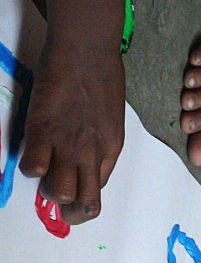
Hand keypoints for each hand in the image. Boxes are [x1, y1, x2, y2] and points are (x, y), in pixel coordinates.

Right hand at [18, 36, 124, 224]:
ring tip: (44, 170)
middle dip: (69, 211)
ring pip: (59, 194)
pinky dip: (29, 165)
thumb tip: (85, 162)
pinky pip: (33, 167)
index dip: (81, 199)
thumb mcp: (109, 119)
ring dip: (47, 189)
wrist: (88, 52)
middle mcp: (92, 154)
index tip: (71, 191)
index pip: (98, 193)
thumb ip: (98, 143)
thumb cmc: (100, 80)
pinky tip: (31, 150)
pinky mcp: (44, 130)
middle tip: (55, 195)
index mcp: (110, 150)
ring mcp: (68, 144)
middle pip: (85, 205)